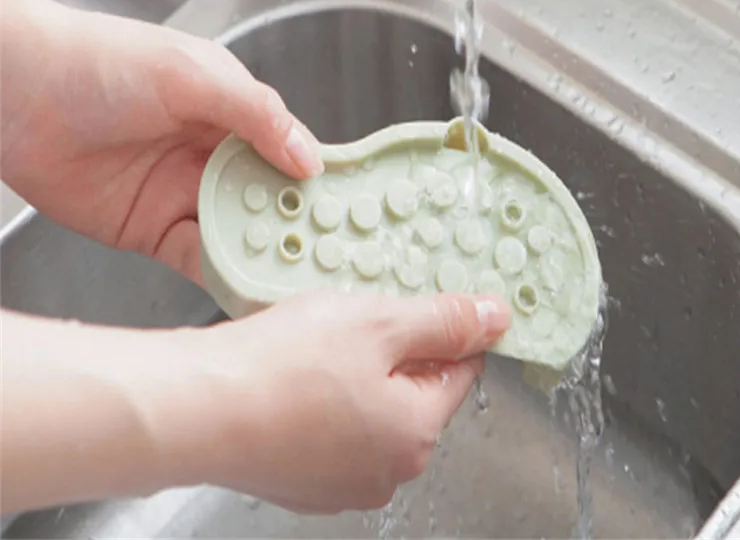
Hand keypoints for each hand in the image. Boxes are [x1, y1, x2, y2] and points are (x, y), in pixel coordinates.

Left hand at [0, 0, 322, 283]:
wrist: (13, 90)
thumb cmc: (100, 63)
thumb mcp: (192, 75)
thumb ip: (255, 113)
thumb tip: (309, 158)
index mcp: (235, 113)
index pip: (293, 153)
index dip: (320, 182)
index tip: (350, 212)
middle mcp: (216, 157)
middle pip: (272, 201)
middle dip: (299, 227)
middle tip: (330, 258)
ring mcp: (186, 196)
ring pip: (242, 234)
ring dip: (267, 255)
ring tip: (297, 279)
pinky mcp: (154, 231)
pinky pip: (199, 259)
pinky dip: (224, 275)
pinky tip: (246, 285)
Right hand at [1, 290, 510, 514]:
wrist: (195, 408)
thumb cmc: (283, 365)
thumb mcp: (380, 322)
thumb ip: (446, 321)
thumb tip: (498, 318)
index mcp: (416, 433)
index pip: (459, 369)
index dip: (442, 327)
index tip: (417, 303)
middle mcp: (386, 470)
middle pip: (414, 391)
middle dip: (394, 349)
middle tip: (354, 316)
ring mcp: (338, 483)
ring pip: (369, 407)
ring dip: (355, 372)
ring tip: (316, 343)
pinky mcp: (298, 480)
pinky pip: (330, 426)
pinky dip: (321, 398)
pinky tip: (293, 373)